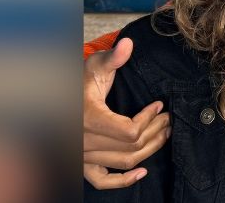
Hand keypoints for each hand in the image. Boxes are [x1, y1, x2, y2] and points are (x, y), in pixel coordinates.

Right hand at [83, 38, 170, 188]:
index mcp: (88, 117)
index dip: (149, 119)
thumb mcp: (95, 66)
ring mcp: (83, 155)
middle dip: (155, 131)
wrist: (56, 100)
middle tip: (168, 118)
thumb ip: (112, 57)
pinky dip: (123, 181)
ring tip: (164, 133)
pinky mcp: (83, 164)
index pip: (129, 131)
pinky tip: (142, 172)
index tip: (159, 106)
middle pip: (131, 146)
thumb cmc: (79, 82)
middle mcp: (84, 141)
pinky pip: (102, 181)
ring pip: (124, 162)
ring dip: (149, 150)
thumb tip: (128, 43)